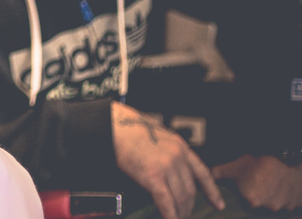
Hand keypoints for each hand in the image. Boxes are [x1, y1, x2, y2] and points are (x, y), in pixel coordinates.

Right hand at [111, 101, 224, 218]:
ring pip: (180, 198)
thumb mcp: (158, 137)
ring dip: (179, 212)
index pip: (203, 173)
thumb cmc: (131, 131)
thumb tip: (170, 173)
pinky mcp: (153, 177)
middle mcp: (178, 157)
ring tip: (176, 218)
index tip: (219, 205)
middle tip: (184, 214)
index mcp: (181, 147)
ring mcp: (167, 167)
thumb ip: (168, 153)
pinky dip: (169, 214)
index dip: (212, 192)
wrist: (116, 126)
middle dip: (188, 206)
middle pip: (190, 190)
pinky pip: (166, 202)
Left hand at [212, 154, 301, 211]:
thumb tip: (202, 180)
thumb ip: (216, 174)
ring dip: (271, 195)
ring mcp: (282, 207)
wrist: (287, 158)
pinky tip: (281, 184)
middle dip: (257, 194)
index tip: (247, 180)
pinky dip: (283, 196)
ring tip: (270, 180)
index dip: (244, 190)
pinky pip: (287, 203)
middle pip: (258, 204)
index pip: (243, 201)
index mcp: (250, 201)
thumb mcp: (233, 166)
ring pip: (273, 204)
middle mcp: (267, 208)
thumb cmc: (258, 161)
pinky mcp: (294, 205)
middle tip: (259, 179)